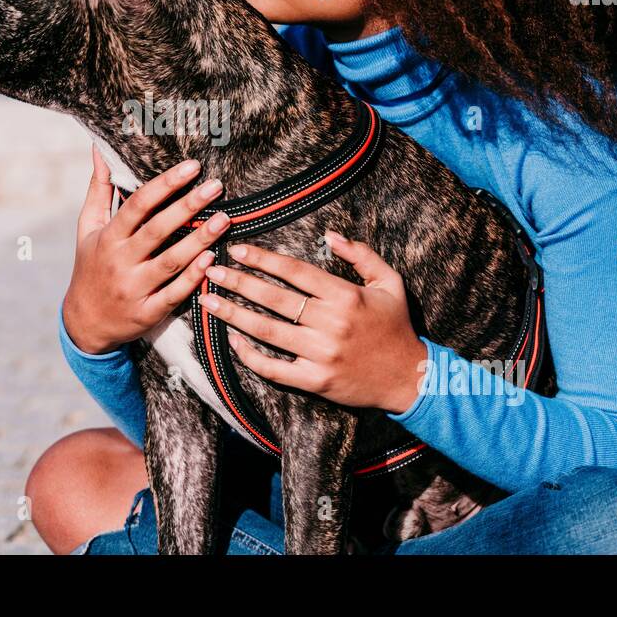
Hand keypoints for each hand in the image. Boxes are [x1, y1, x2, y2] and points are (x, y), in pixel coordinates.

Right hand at [62, 145, 232, 354]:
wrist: (84, 322)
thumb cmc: (91, 266)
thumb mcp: (88, 228)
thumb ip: (99, 189)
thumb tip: (100, 149)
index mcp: (108, 238)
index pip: (137, 206)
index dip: (165, 185)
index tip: (191, 167)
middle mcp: (120, 262)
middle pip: (157, 230)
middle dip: (188, 206)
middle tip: (216, 186)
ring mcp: (134, 289)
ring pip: (170, 262)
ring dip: (199, 240)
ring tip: (224, 219)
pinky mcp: (147, 313)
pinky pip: (174, 294)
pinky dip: (193, 277)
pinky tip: (212, 259)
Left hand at [201, 231, 427, 412]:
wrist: (409, 379)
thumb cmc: (395, 326)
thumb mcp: (389, 282)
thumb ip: (361, 255)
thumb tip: (330, 235)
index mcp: (346, 296)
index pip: (295, 271)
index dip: (263, 259)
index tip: (237, 250)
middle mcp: (330, 324)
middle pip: (274, 299)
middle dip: (238, 283)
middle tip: (211, 271)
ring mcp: (321, 354)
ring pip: (267, 331)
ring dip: (233, 315)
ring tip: (208, 301)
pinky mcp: (315, 381)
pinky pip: (274, 368)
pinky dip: (250, 355)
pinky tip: (231, 339)